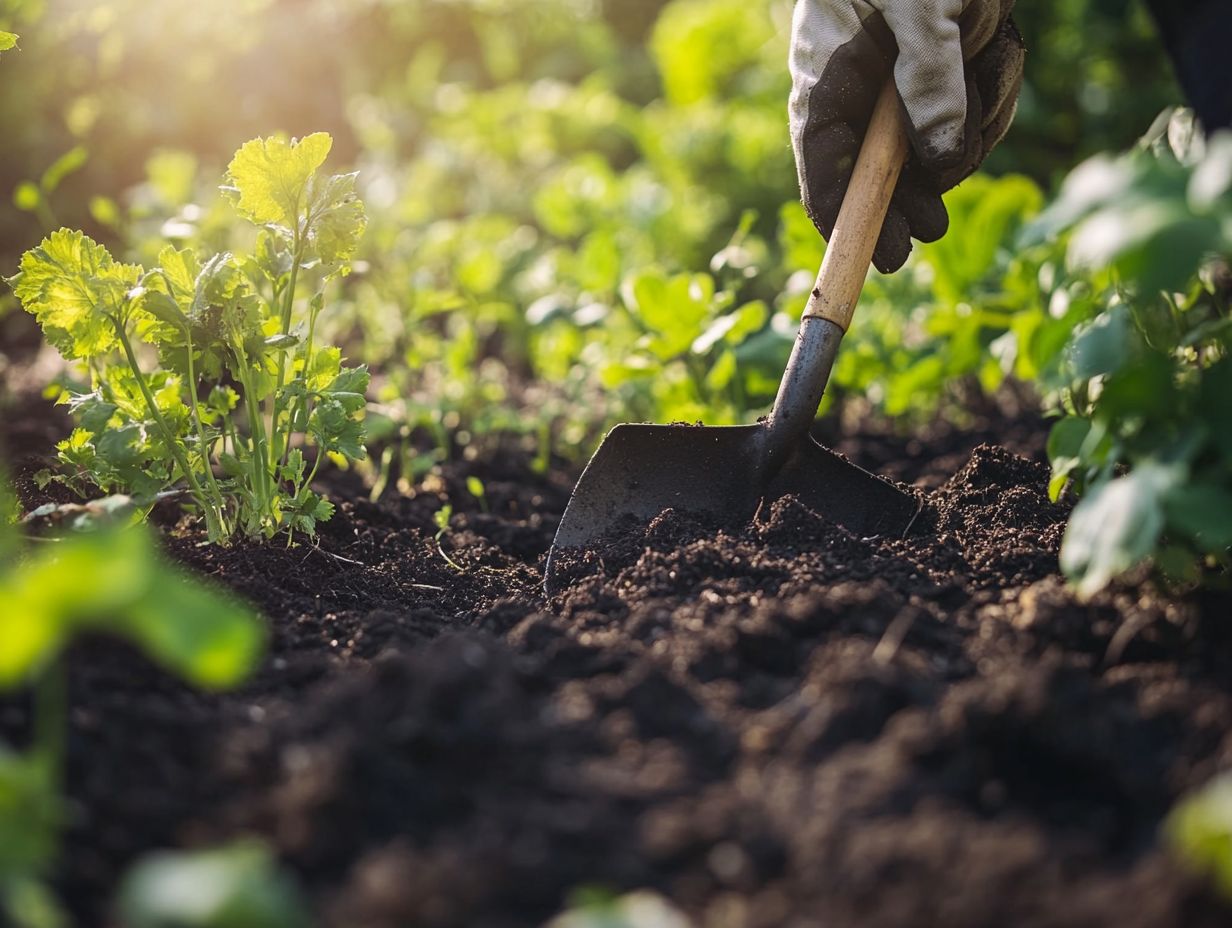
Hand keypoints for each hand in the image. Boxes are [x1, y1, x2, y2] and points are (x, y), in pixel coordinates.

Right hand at [790, 0, 1024, 271]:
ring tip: (988, 55)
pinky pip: (972, 116)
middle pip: (882, 178)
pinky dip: (994, 94)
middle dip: (913, 200)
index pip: (824, 171)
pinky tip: (996, 49)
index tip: (874, 260)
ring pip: (938, 148)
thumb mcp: (919, 11)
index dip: (847, 223)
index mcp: (829, 84)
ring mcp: (903, 92)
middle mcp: (861, 96)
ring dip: (976, 122)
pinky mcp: (944, 81)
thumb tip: (943, 158)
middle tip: (933, 230)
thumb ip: (929, 79)